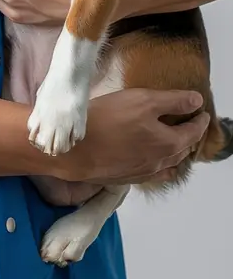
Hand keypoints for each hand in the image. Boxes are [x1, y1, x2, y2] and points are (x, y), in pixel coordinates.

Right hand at [51, 88, 209, 185]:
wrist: (75, 150)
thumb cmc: (109, 119)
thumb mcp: (143, 100)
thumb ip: (172, 101)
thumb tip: (197, 101)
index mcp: (167, 143)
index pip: (192, 132)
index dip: (199, 121)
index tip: (202, 113)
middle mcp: (159, 162)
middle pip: (182, 149)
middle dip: (190, 136)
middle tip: (191, 125)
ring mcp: (142, 172)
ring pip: (168, 163)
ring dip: (175, 151)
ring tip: (176, 142)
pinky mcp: (126, 177)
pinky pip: (152, 172)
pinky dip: (160, 164)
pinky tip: (154, 161)